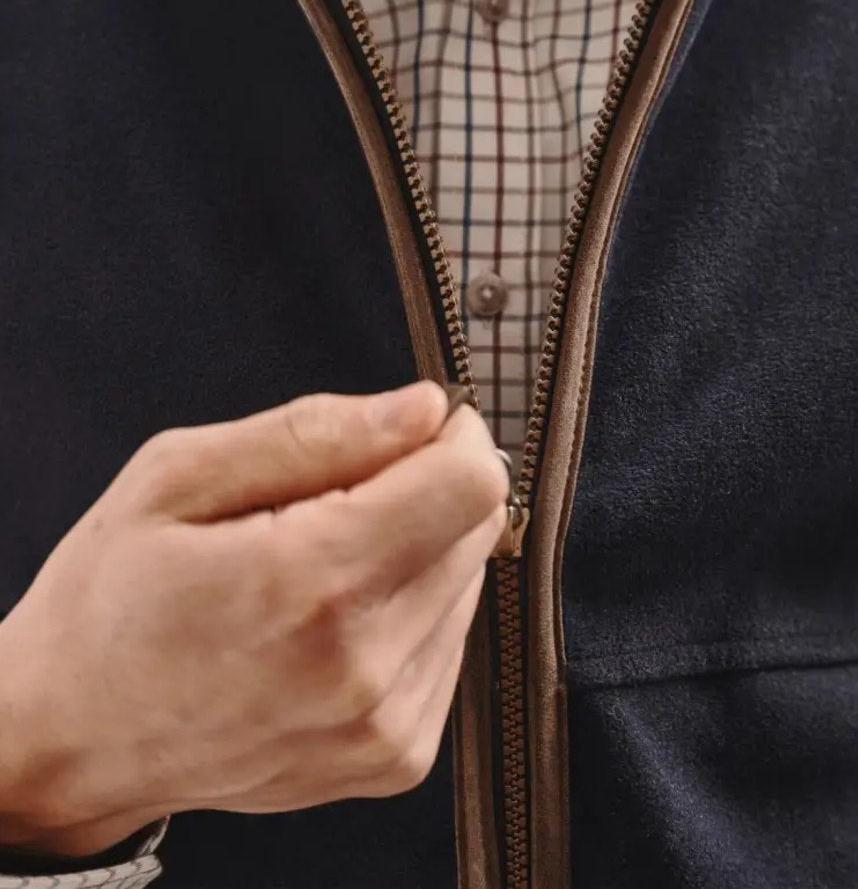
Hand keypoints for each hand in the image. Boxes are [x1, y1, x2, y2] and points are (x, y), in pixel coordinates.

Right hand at [0, 382, 507, 857]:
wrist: (72, 741)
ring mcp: (383, 726)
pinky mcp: (394, 757)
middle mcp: (363, 666)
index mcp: (308, 582)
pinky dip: (409, 612)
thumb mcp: (177, 477)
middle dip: (425, 489)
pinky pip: (448, 645)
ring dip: (417, 552)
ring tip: (319, 565)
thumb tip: (426, 408)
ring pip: (468, 585)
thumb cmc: (110, 600)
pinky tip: (334, 617)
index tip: (410, 430)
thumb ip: (312, 433)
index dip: (452, 437)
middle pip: (476, 530)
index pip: (470, 486)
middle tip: (335, 499)